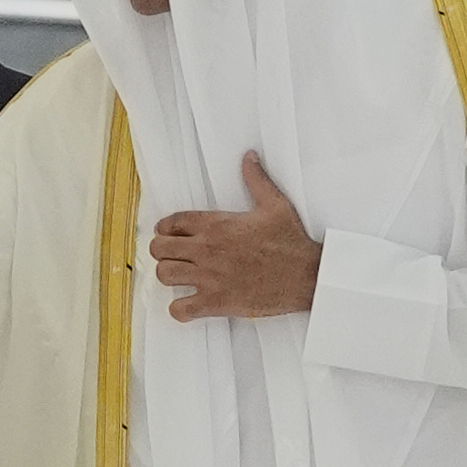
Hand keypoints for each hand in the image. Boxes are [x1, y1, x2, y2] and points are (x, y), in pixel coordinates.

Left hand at [149, 152, 321, 320]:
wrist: (306, 275)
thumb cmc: (290, 242)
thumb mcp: (274, 204)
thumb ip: (256, 179)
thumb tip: (249, 157)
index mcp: (216, 225)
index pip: (172, 222)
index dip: (165, 227)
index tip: (168, 232)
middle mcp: (207, 249)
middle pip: (159, 248)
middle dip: (161, 250)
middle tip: (171, 254)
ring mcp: (209, 277)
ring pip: (164, 275)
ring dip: (167, 275)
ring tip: (178, 276)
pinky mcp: (216, 302)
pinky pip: (180, 309)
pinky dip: (179, 309)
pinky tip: (188, 304)